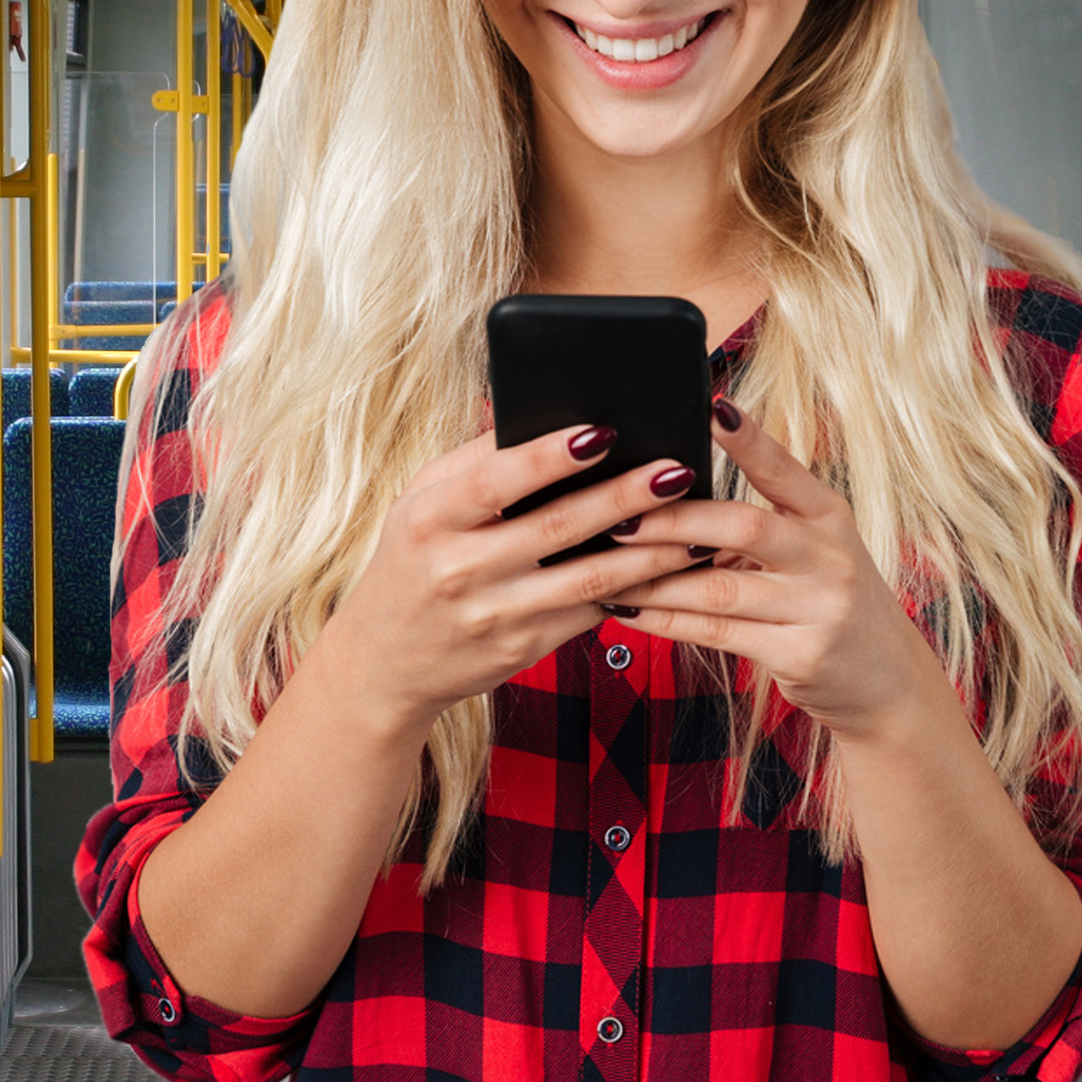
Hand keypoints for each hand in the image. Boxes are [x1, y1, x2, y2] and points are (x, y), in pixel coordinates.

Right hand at [311, 425, 710, 732]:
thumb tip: (540, 417)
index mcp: (427, 520)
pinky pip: (588, 612)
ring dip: (650, 552)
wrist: (384, 664)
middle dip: (622, 496)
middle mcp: (458, 569)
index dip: (549, 456)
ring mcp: (493, 616)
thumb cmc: (411, 562)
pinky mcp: (522, 650)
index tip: (601, 430)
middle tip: (675, 469)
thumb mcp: (419, 505)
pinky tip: (672, 568)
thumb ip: (473, 463)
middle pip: (554, 527)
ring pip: (587, 578)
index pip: (494, 481)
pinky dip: (634, 588)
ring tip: (696, 525)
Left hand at [607, 397, 954, 747]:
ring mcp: (818, 608)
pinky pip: (716, 633)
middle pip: (743, 526)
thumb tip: (673, 495)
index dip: (748, 440)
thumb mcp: (817, 551)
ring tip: (605, 568)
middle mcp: (829, 557)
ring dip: (654, 579)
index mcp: (829, 517)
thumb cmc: (832, 602)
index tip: (711, 408)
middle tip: (619, 517)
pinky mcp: (800, 655)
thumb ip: (762, 525)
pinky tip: (627, 609)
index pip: (784, 469)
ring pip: (718, 588)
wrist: (890, 683)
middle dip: (674, 520)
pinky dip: (664, 621)